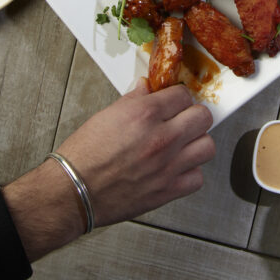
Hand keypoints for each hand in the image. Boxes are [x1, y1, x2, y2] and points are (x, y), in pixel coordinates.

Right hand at [57, 79, 214, 226]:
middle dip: (193, 116)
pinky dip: (190, 173)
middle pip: (203, 117)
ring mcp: (167, 166)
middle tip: (182, 121)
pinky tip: (176, 169)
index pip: (183, 95)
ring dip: (197, 144)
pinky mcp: (167, 190)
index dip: (177, 98)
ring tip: (183, 145)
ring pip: (207, 146)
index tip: (172, 104)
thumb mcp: (106, 115)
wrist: (72, 192)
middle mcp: (161, 138)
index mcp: (144, 114)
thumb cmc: (84, 155)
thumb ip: (133, 99)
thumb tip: (146, 87)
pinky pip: (197, 178)